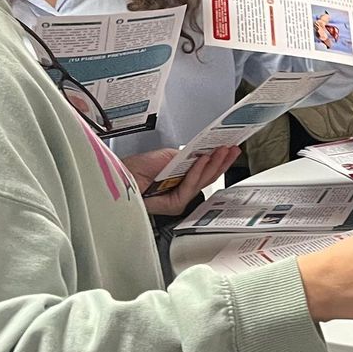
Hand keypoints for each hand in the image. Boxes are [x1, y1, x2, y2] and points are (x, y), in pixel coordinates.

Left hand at [124, 146, 239, 215]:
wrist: (120, 177)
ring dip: (214, 164)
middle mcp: (182, 190)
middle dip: (222, 161)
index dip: (219, 160)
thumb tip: (206, 151)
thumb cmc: (135, 168)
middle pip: (209, 177)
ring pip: (203, 181)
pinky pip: (190, 186)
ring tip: (222, 150)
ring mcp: (180, 198)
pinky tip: (203, 159)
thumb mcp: (167, 156)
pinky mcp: (175, 204)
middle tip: (232, 149)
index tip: (230, 148)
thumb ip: (187, 156)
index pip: (205, 171)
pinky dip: (197, 171)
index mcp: (181, 179)